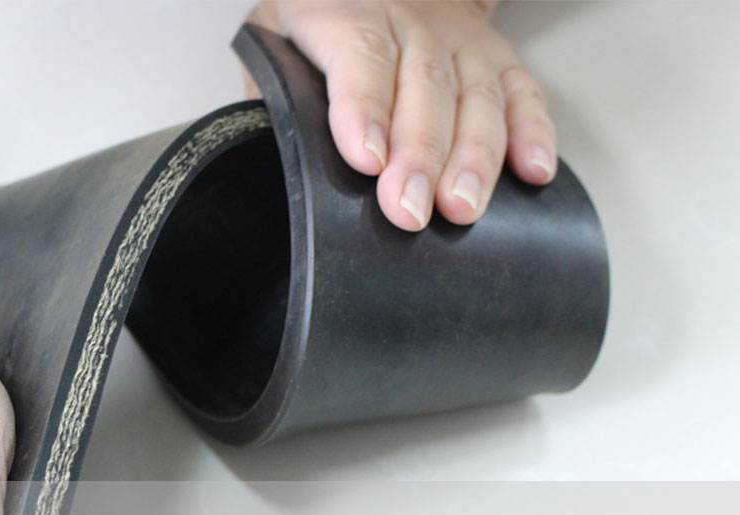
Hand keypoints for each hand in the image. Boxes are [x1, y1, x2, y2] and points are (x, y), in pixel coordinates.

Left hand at [245, 0, 556, 230]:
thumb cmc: (321, 14)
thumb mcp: (275, 32)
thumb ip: (270, 87)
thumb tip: (268, 156)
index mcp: (346, 11)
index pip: (360, 58)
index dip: (365, 110)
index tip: (368, 160)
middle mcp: (411, 21)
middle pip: (423, 87)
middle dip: (420, 155)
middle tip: (410, 209)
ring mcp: (460, 40)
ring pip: (476, 95)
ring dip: (474, 157)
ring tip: (463, 208)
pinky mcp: (495, 57)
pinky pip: (523, 90)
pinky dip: (533, 131)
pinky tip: (533, 171)